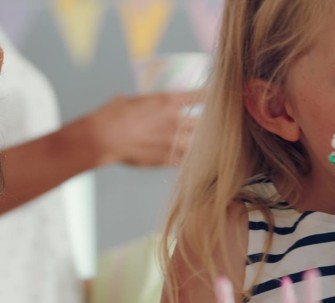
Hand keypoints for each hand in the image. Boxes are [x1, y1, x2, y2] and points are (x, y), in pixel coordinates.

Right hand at [82, 90, 202, 166]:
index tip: (218, 98)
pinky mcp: (168, 158)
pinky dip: (188, 159)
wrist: (103, 137)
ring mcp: (174, 140)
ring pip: (199, 143)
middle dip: (208, 125)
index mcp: (169, 101)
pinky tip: (190, 161)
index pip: (200, 97)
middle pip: (205, 123)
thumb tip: (146, 104)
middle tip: (211, 127)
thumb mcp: (132, 100)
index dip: (211, 97)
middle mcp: (176, 120)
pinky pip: (186, 160)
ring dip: (200, 144)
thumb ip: (147, 103)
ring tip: (203, 146)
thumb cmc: (112, 115)